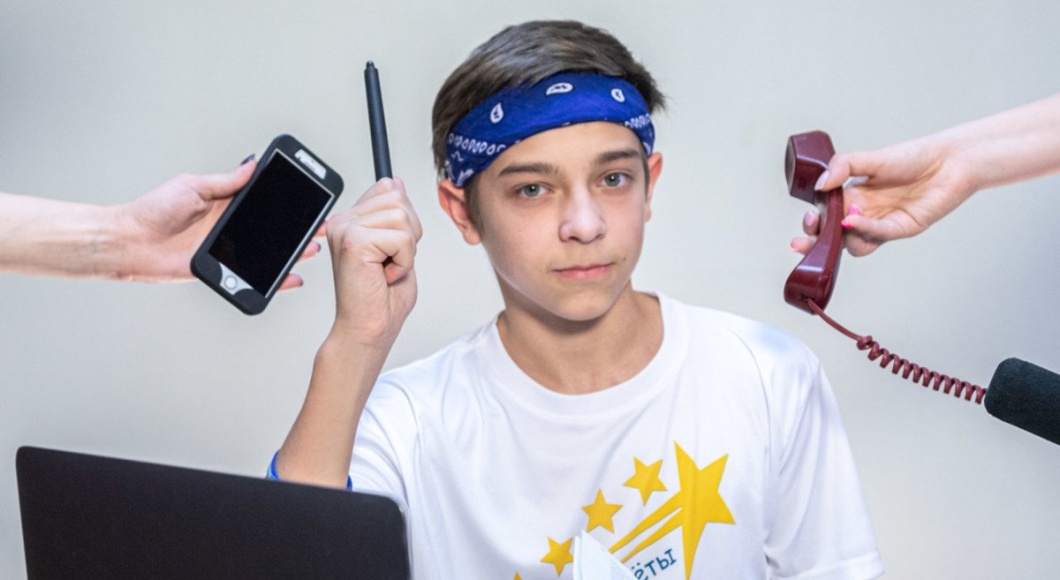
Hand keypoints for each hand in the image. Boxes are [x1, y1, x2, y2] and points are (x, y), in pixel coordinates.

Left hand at [114, 159, 321, 287]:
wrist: (130, 242)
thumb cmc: (152, 211)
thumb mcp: (192, 185)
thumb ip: (225, 181)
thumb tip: (251, 165)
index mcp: (225, 204)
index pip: (263, 202)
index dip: (286, 201)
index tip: (308, 199)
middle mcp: (230, 227)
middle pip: (272, 229)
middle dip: (298, 228)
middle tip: (319, 226)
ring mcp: (228, 249)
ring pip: (268, 252)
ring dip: (292, 252)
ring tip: (311, 249)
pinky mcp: (222, 270)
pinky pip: (253, 276)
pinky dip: (274, 280)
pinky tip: (291, 278)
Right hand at [325, 177, 421, 347]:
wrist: (366, 331)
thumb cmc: (381, 299)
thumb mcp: (398, 248)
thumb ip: (396, 216)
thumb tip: (396, 182)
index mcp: (350, 220)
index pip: (389, 188)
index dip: (404, 220)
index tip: (392, 250)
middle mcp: (342, 221)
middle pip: (399, 199)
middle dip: (409, 234)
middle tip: (390, 263)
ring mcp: (345, 229)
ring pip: (402, 217)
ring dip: (406, 250)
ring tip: (387, 270)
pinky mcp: (354, 242)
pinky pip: (402, 238)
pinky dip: (404, 262)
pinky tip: (385, 276)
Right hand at [790, 135, 975, 256]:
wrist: (950, 160)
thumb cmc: (914, 156)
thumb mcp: (871, 158)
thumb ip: (842, 167)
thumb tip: (818, 185)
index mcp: (854, 197)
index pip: (826, 217)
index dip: (814, 224)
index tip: (807, 220)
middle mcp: (865, 214)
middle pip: (834, 238)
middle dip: (815, 244)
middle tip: (802, 243)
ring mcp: (883, 224)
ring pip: (854, 245)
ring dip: (843, 237)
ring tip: (843, 219)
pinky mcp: (901, 229)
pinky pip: (878, 235)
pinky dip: (863, 229)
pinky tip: (854, 219)